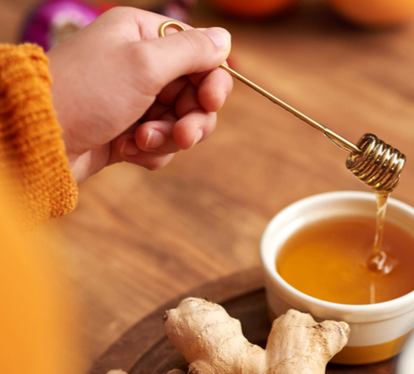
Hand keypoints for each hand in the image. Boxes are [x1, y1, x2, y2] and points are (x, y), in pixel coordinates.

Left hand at [47, 7, 232, 181]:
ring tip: (140, 142)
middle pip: (196, 96)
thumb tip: (225, 39)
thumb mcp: (144, 63)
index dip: (212, 81)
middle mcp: (142, 66)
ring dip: (168, 138)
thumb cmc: (88, 92)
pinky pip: (162, 146)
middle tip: (184, 136)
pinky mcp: (130, 133)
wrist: (42, 139)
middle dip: (192, 120)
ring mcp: (137, 102)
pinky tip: (125, 151)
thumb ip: (190, 51)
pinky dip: (150, 152)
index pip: (200, 56)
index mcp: (144, 36)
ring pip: (182, 125)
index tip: (210, 101)